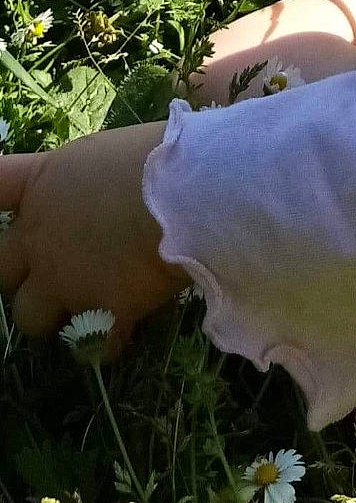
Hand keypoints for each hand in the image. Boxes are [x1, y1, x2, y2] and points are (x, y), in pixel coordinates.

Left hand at [0, 121, 190, 359]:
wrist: (190, 193)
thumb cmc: (159, 157)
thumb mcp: (107, 158)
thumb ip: (83, 188)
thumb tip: (96, 200)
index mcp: (44, 185)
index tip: (4, 216)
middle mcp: (40, 236)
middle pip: (1, 269)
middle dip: (23, 273)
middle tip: (56, 268)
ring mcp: (62, 281)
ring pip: (30, 318)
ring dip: (55, 313)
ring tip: (90, 304)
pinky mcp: (96, 315)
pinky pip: (90, 346)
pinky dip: (106, 340)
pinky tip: (126, 326)